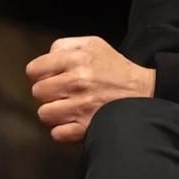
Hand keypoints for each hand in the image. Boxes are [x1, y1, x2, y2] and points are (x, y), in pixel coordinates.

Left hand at [25, 36, 155, 143]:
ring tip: (69, 108)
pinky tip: (73, 122)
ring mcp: (81, 106)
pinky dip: (63, 130)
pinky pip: (57, 134)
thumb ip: (65, 46)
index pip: (34, 70)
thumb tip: (46, 59)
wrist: (144, 92)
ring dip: (54, 113)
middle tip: (63, 93)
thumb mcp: (93, 44)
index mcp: (76, 59)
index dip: (40, 74)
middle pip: (37, 92)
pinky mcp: (86, 127)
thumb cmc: (116, 68)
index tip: (50, 78)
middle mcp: (76, 82)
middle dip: (48, 93)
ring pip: (44, 114)